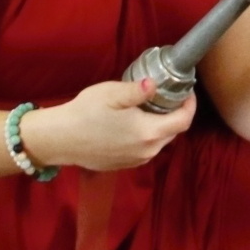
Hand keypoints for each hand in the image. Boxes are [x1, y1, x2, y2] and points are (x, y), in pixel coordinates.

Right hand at [15, 79, 194, 172]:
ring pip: (159, 142)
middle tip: (169, 95)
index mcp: (148, 133)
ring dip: (161, 125)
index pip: (184, 121)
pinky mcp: (122, 165)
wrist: (59, 139)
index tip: (187, 91)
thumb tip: (156, 84)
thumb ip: (138, 90)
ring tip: (152, 106)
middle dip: (176, 113)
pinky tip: (134, 122)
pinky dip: (147, 136)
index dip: (190, 104)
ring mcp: (134, 161)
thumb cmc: (85, 113)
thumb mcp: (113, 93)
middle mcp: (146, 152)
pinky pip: (144, 150)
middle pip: (173, 133)